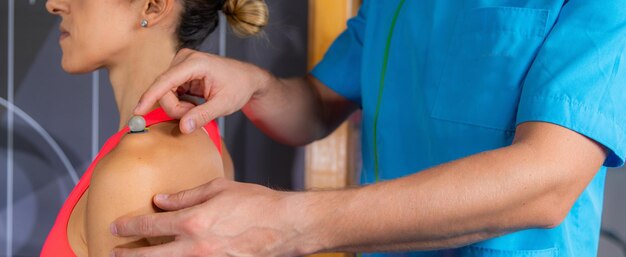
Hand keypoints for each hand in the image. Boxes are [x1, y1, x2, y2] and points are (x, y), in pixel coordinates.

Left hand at [110, 178, 321, 256]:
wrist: (285, 226)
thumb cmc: (256, 203)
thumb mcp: (219, 189)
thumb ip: (186, 196)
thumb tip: (161, 200)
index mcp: (193, 222)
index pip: (151, 225)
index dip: (129, 226)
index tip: (116, 226)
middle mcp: (195, 247)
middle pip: (151, 256)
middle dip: (129, 254)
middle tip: (113, 252)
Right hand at [134, 48, 269, 133]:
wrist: (248, 79)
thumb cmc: (239, 87)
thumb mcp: (223, 105)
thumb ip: (202, 116)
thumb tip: (182, 128)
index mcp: (195, 63)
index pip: (165, 81)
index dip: (150, 97)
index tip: (137, 112)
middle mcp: (184, 59)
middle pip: (164, 90)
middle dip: (176, 109)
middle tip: (194, 116)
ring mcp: (180, 65)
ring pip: (165, 93)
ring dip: (178, 107)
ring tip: (198, 108)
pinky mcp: (180, 73)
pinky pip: (169, 92)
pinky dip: (179, 104)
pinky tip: (193, 104)